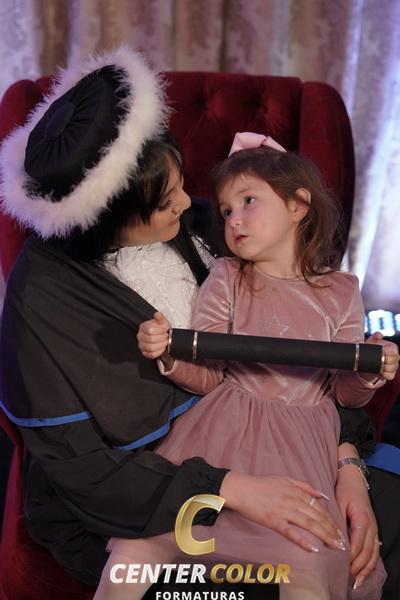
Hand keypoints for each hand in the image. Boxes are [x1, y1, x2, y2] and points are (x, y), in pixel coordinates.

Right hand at [137, 312, 170, 360]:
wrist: (163, 338)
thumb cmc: (162, 329)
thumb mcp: (163, 322)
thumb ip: (160, 318)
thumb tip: (157, 314)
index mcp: (143, 326)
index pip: (150, 330)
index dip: (159, 331)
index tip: (165, 330)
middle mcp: (140, 336)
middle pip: (150, 339)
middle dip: (162, 338)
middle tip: (166, 337)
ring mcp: (141, 345)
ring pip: (151, 348)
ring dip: (161, 345)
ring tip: (165, 342)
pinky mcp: (144, 353)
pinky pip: (151, 354)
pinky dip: (159, 352)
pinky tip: (162, 347)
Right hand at [220, 471, 344, 552]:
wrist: (241, 489)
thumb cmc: (262, 484)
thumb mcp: (285, 479)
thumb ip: (304, 486)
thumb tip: (323, 496)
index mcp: (295, 490)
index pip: (319, 506)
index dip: (331, 519)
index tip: (339, 530)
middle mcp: (292, 500)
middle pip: (317, 516)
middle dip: (331, 530)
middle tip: (342, 543)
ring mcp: (283, 511)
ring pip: (308, 524)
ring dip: (324, 535)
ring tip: (334, 546)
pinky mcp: (273, 521)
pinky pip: (291, 533)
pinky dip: (303, 541)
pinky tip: (313, 549)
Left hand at [335, 463, 378, 587]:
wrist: (354, 480)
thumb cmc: (344, 490)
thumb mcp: (339, 501)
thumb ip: (337, 519)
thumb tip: (333, 537)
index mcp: (361, 518)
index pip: (357, 542)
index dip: (351, 555)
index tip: (342, 565)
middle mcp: (371, 526)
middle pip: (367, 551)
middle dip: (358, 566)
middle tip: (348, 577)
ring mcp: (374, 529)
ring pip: (373, 554)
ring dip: (366, 569)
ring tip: (357, 581)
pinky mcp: (374, 531)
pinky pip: (375, 551)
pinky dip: (370, 564)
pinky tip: (364, 573)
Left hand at [365, 331, 398, 379]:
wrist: (368, 360)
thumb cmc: (371, 349)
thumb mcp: (371, 341)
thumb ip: (375, 336)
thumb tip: (379, 335)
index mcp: (393, 348)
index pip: (393, 351)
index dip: (386, 352)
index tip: (378, 353)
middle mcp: (396, 357)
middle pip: (392, 360)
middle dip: (383, 360)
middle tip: (375, 359)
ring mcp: (395, 366)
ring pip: (391, 368)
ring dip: (383, 367)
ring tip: (376, 365)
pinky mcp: (391, 374)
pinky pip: (389, 376)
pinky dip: (384, 374)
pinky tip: (379, 372)